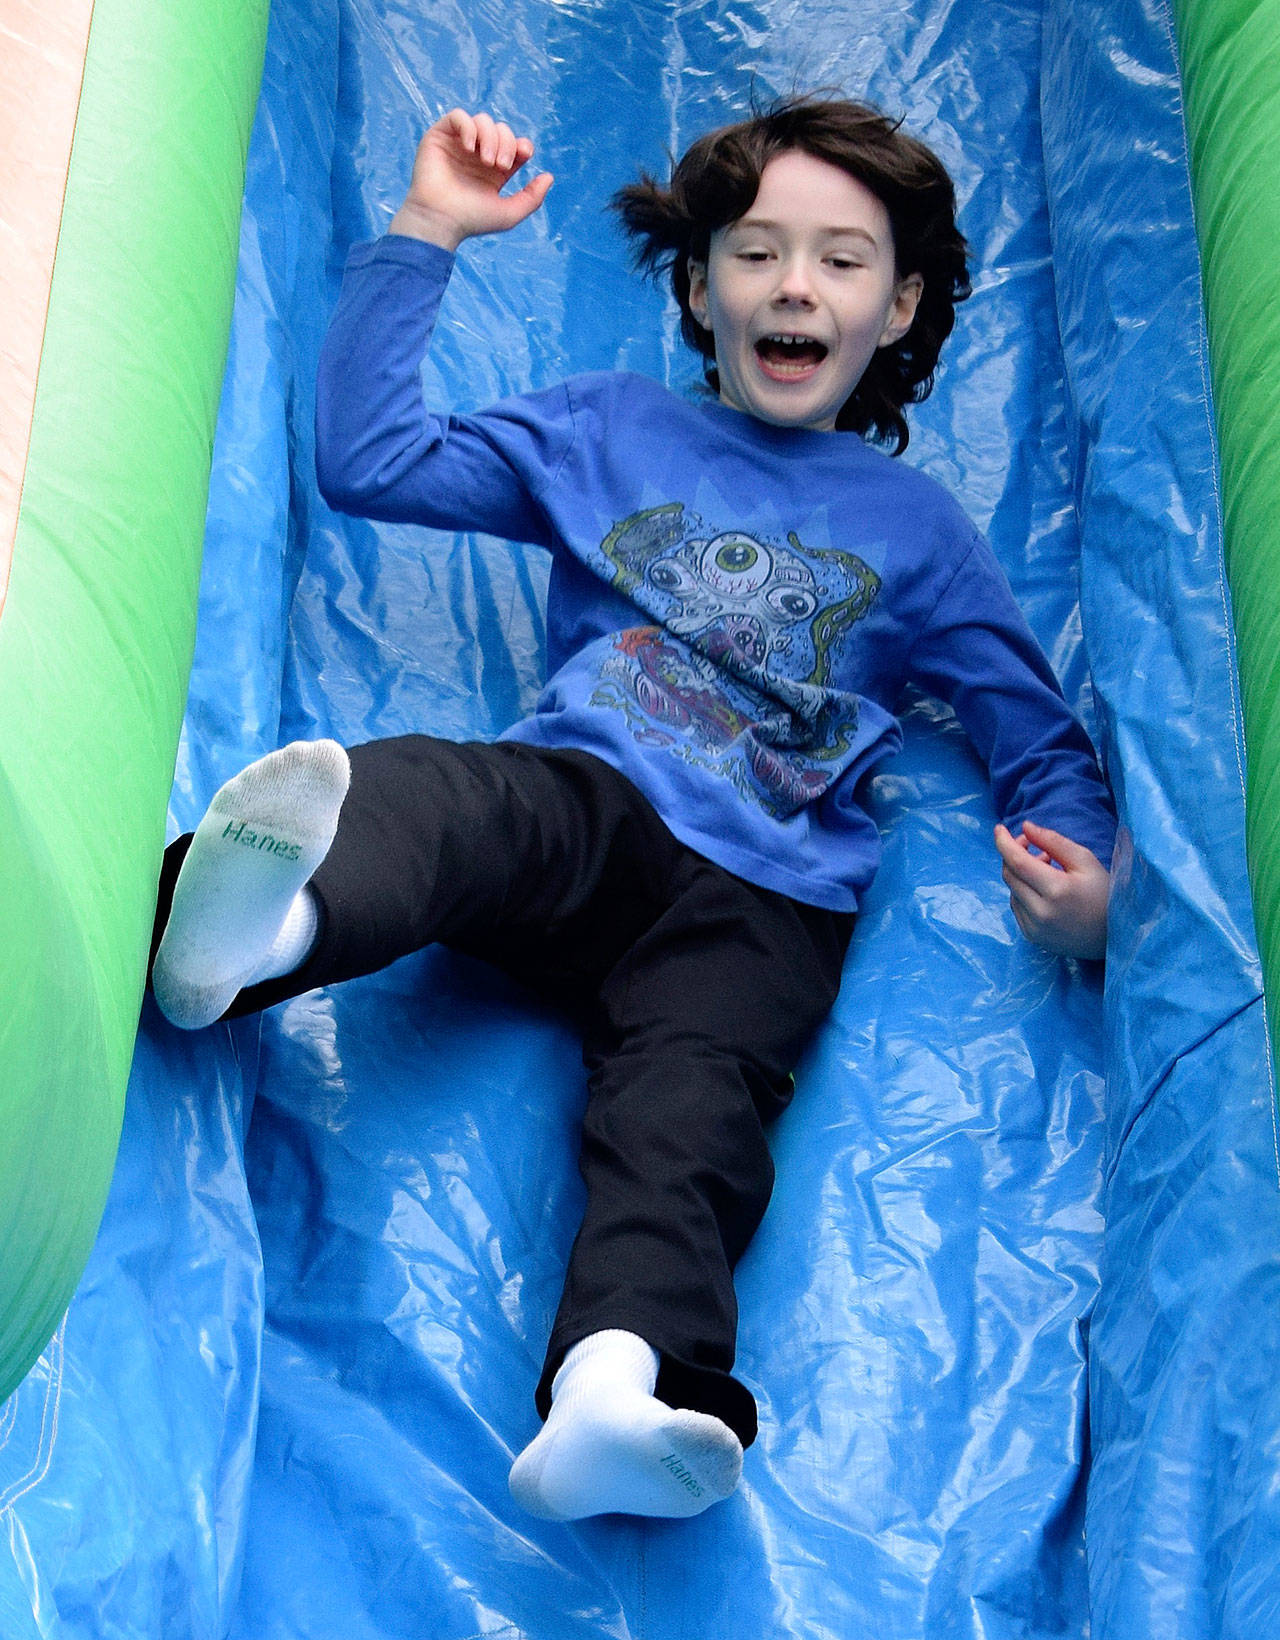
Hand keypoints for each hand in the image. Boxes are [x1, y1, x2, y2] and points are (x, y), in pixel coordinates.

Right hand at [389, 109, 552, 250]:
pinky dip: (469, 127)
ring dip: (490, 137)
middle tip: (500, 165)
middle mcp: (478, 154)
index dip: (522, 144)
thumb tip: (549, 176)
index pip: (515, 144)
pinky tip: (470, 148)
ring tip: (486, 160)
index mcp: (495, 169)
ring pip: (483, 120)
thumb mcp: (509, 213)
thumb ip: (532, 198)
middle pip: (502, 130)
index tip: (524, 154)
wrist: (441, 220)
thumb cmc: (472, 220)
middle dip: (506, 143)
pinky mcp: (440, 136)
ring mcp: (459, 144)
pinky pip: (458, 116)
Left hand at [993, 820, 1108, 959]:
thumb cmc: (1104, 893)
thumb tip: (1025, 827)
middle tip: (1030, 844)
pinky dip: (1023, 892)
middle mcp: (1041, 912)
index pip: (1018, 862)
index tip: (999, 828)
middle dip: (1013, 854)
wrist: (1114, 937)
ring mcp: (1035, 928)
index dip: (1004, 843)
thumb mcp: (1085, 861)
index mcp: (1057, 891)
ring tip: (1045, 865)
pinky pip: (1016, 907)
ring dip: (1020, 874)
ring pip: (1011, 890)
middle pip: (1010, 875)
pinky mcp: (1032, 937)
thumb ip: (1054, 841)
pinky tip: (1042, 888)